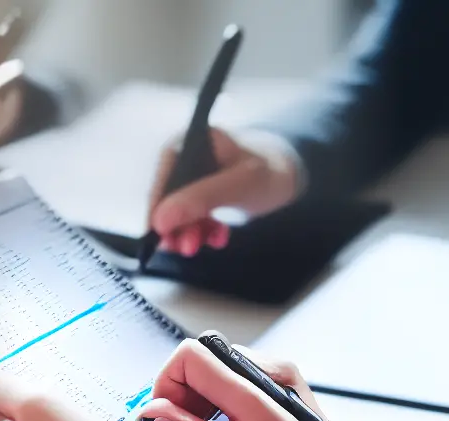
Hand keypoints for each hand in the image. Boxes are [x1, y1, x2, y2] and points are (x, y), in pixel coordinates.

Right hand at [138, 340, 399, 420]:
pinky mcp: (273, 390)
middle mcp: (264, 368)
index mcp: (253, 380)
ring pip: (211, 380)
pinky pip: (229, 390)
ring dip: (192, 412)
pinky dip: (211, 414)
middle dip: (177, 405)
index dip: (167, 385)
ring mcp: (271, 377)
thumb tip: (153, 414)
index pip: (189, 356)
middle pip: (198, 368)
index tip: (162, 419)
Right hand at [147, 128, 300, 256]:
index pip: (161, 181)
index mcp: (189, 143)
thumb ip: (200, 198)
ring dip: (188, 232)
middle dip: (177, 226)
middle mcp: (185, 158)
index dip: (158, 210)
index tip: (163, 237)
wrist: (289, 178)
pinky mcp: (202, 193)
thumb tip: (160, 221)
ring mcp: (193, 177)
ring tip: (201, 245)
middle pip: (168, 198)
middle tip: (188, 249)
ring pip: (179, 211)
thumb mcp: (237, 185)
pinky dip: (202, 230)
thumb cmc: (268, 173)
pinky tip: (217, 237)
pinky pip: (193, 217)